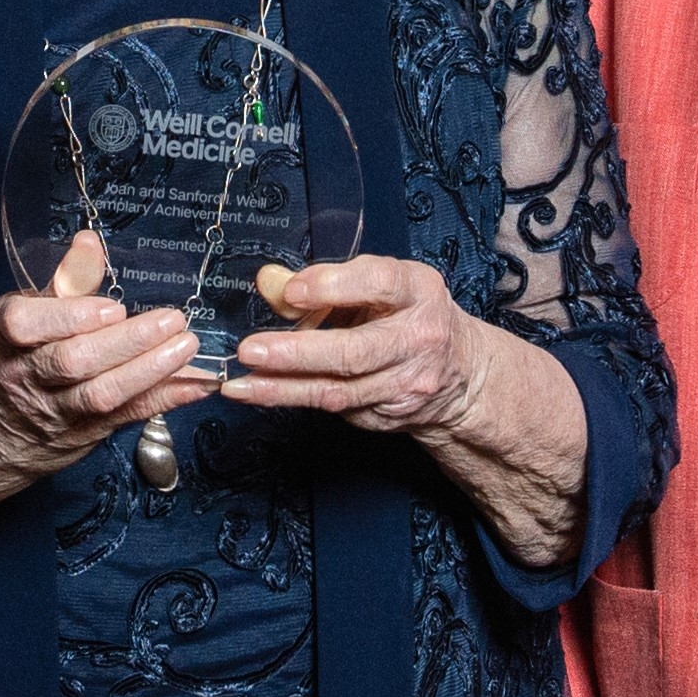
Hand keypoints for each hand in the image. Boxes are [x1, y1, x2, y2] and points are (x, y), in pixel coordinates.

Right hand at [0, 231, 201, 502]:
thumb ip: (64, 283)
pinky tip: (196, 384)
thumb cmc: (12, 361)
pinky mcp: (85, 435)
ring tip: (187, 347)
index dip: (72, 317)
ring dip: (150, 371)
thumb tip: (89, 242)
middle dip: (126, 342)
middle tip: (171, 320)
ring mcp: (56, 410)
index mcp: (8, 337)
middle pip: (74, 362)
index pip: (28, 325)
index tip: (111, 308)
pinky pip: (127, 417)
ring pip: (102, 395)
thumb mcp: (24, 317)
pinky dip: (165, 400)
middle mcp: (28, 376)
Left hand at [218, 256, 490, 434]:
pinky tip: (258, 392)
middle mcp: (418, 339)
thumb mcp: (374, 284)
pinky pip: (335, 407)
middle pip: (356, 351)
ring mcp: (406, 383)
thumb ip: (321, 282)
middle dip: (298, 353)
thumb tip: (270, 283)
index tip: (292, 292)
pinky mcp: (388, 415)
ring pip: (340, 389)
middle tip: (250, 350)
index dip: (333, 286)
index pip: (378, 283)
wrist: (457, 372)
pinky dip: (293, 398)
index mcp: (417, 291)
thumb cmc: (404, 314)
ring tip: (240, 383)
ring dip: (283, 387)